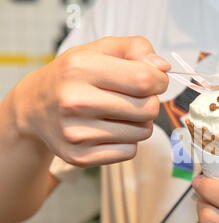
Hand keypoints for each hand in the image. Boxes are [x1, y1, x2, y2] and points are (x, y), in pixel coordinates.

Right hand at [10, 36, 169, 166]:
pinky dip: (128, 141)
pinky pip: (130, 151)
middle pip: (148, 109)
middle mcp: (75, 101)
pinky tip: (110, 129)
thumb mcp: (99, 50)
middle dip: (150, 102)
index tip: (155, 80)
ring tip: (120, 113)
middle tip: (134, 98)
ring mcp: (76, 132)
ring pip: (143, 132)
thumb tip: (163, 68)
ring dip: (140, 123)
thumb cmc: (73, 76)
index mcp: (80, 68)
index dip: (159, 80)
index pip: (144, 79)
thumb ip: (135, 49)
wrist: (35, 107)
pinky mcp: (79, 156)